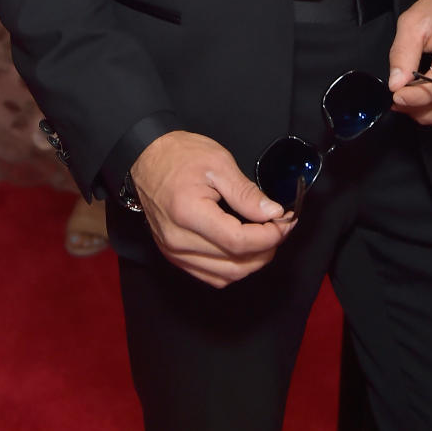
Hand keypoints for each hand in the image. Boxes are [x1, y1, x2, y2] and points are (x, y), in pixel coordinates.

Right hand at [130, 130, 294, 287]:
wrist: (146, 158)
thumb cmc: (178, 155)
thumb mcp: (218, 163)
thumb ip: (246, 192)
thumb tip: (273, 213)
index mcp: (188, 213)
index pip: (238, 241)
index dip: (269, 236)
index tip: (285, 222)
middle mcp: (178, 240)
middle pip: (235, 264)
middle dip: (266, 250)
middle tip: (280, 228)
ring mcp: (174, 252)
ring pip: (226, 276)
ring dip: (252, 262)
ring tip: (265, 237)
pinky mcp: (174, 256)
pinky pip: (211, 276)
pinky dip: (233, 268)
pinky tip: (243, 249)